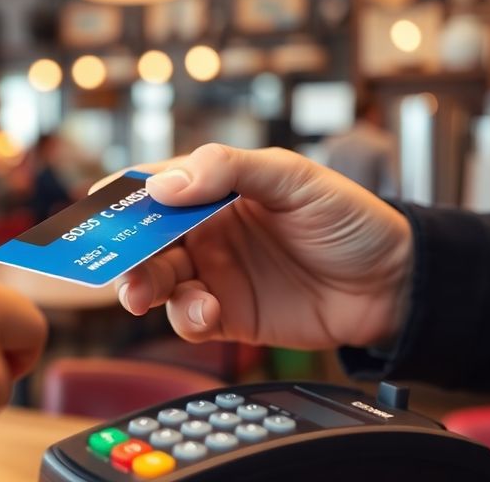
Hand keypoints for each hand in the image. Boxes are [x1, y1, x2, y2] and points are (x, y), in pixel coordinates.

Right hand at [104, 144, 412, 349]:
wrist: (394, 284)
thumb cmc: (349, 219)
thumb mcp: (294, 178)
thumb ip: (230, 170)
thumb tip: (165, 184)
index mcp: (217, 190)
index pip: (158, 187)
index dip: (123, 195)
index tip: (95, 204)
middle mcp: (208, 232)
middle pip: (145, 239)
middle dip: (122, 250)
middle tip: (113, 261)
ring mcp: (216, 274)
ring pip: (158, 281)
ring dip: (142, 286)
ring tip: (142, 293)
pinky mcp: (229, 316)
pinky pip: (189, 318)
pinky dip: (186, 316)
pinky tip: (206, 309)